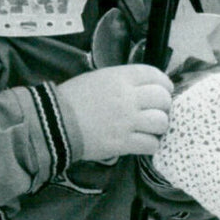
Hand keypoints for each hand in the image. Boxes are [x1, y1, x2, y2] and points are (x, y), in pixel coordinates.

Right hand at [56, 64, 173, 161]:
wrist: (54, 123)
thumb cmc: (72, 98)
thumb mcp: (98, 78)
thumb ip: (122, 81)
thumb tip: (143, 89)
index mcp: (121, 77)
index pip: (155, 75)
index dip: (164, 84)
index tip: (164, 91)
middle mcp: (128, 97)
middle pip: (163, 99)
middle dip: (163, 106)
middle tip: (156, 112)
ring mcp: (127, 121)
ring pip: (161, 122)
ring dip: (158, 126)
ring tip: (149, 129)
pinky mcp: (123, 143)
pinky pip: (151, 144)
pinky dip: (150, 144)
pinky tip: (142, 142)